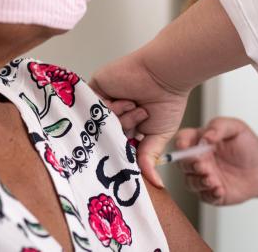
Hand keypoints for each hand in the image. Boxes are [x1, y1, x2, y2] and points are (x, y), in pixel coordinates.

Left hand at [90, 52, 189, 187]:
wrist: (164, 74)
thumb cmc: (167, 101)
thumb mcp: (158, 136)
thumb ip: (148, 158)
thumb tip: (156, 184)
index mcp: (128, 126)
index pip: (114, 146)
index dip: (118, 153)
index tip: (123, 162)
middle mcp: (114, 114)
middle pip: (103, 136)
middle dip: (119, 135)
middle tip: (135, 131)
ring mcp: (103, 101)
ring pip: (98, 123)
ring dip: (118, 119)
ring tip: (137, 108)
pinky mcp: (96, 88)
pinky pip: (90, 106)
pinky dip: (108, 108)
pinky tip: (125, 101)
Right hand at [176, 118, 257, 204]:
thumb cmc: (247, 145)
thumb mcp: (236, 128)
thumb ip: (219, 126)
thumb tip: (205, 136)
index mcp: (200, 140)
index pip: (183, 139)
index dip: (180, 142)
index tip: (184, 145)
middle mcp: (198, 159)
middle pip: (182, 163)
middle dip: (189, 165)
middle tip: (202, 165)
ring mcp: (204, 177)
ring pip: (190, 182)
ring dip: (198, 182)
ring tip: (212, 180)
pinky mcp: (212, 193)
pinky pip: (204, 197)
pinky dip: (210, 194)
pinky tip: (220, 190)